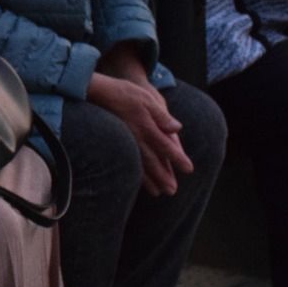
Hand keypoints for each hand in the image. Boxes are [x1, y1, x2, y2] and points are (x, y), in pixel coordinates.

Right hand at [86, 73, 189, 195]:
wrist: (98, 93)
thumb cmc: (125, 93)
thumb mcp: (147, 99)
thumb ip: (162, 116)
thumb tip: (177, 129)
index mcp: (147, 126)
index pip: (166, 146)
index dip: (177, 158)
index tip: (189, 169)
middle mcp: (136, 138)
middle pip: (153, 161)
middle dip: (163, 176)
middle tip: (172, 191)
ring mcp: (126, 142)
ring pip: (140, 165)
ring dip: (150, 180)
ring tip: (158, 193)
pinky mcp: (117, 143)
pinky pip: (129, 162)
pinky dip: (135, 174)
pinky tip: (140, 182)